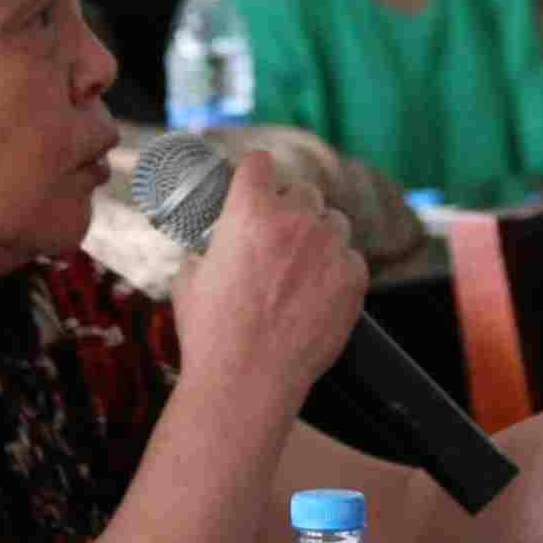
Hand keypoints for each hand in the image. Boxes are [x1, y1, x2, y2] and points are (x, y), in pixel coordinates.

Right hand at [171, 148, 364, 411]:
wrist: (248, 380)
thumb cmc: (212, 333)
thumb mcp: (188, 279)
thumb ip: (208, 250)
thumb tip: (213, 249)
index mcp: (249, 212)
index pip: (259, 162)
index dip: (254, 173)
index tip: (255, 184)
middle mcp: (294, 221)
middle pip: (303, 190)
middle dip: (290, 207)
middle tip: (278, 236)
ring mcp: (329, 249)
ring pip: (333, 221)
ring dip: (319, 235)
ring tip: (301, 266)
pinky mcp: (353, 279)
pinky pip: (351, 258)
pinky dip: (337, 269)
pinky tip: (317, 293)